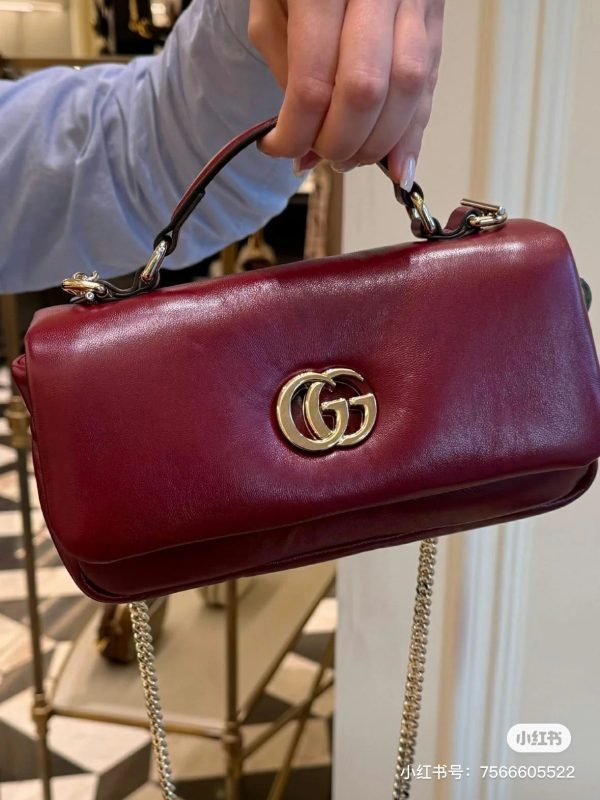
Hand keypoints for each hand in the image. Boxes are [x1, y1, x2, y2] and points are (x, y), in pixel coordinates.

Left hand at [249, 0, 444, 187]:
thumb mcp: (271, 7)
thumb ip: (286, 72)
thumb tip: (303, 145)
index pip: (313, 83)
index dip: (298, 133)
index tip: (282, 150)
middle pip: (366, 91)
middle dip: (342, 142)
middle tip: (322, 157)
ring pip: (409, 89)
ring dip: (380, 143)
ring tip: (352, 158)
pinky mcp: (435, 11)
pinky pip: (431, 80)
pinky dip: (413, 129)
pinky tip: (398, 162)